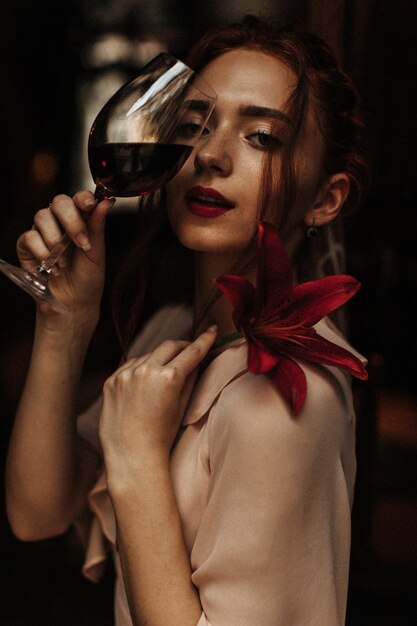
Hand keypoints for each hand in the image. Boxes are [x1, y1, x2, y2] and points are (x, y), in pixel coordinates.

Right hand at [16, 191, 113, 320]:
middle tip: (81, 242)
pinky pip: (29, 237)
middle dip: (71, 220)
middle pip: (59, 202)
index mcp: (81, 220)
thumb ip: (98, 227)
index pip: (79, 198)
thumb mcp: (97, 254)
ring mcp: (42, 232)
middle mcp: (60, 222)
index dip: (83, 198)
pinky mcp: (26, 246)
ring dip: (55, 240)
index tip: (89, 206)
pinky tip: (52, 267)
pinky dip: (42, 252)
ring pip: (41, 216)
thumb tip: (107, 202)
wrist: (74, 304)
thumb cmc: (88, 278)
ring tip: (65, 261)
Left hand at [100, 326, 216, 478]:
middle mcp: (146, 370)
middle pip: (169, 346)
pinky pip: (130, 366)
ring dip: (159, 359)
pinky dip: (140, 369)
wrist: (131, 456)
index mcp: (169, 377)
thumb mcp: (182, 406)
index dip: (204, 340)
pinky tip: (144, 383)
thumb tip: (196, 361)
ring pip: (148, 355)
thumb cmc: (162, 435)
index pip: (192, 351)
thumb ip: (190, 379)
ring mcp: (125, 374)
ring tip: (164, 375)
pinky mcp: (111, 380)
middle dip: (181, 345)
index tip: (212, 330)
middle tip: (189, 349)